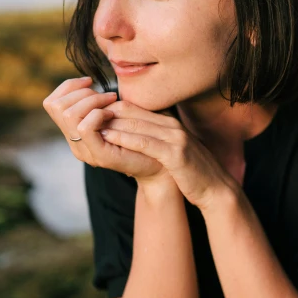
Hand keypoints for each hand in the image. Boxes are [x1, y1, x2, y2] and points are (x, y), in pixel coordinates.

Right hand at [42, 77, 162, 179]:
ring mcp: (85, 151)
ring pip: (69, 115)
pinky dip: (97, 114)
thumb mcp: (115, 115)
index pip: (52, 104)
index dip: (68, 86)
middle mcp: (75, 143)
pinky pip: (84, 128)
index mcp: (74, 134)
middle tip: (106, 96)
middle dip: (81, 92)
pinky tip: (112, 114)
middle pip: (56, 106)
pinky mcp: (100, 156)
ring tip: (111, 102)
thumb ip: (98, 104)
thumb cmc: (141, 136)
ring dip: (92, 101)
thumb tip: (87, 82)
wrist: (160, 166)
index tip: (91, 82)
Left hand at [100, 101, 235, 209]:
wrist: (215, 189)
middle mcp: (172, 125)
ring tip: (88, 126)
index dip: (109, 110)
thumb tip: (128, 135)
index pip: (133, 108)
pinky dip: (125, 139)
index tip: (89, 115)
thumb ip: (154, 138)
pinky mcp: (176, 154)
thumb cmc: (191, 172)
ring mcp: (176, 138)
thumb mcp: (172, 150)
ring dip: (110, 125)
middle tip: (82, 117)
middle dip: (105, 114)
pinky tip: (108, 139)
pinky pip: (145, 142)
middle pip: (131, 112)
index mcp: (170, 122)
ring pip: (136, 125)